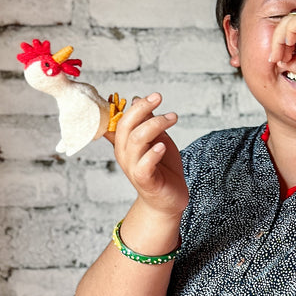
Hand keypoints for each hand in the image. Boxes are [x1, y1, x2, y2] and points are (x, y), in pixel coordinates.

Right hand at [108, 93, 188, 218]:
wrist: (168, 199)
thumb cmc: (163, 168)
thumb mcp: (157, 140)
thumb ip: (147, 123)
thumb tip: (137, 100)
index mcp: (125, 143)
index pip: (122, 119)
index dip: (136, 106)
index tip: (155, 96)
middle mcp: (125, 154)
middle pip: (127, 126)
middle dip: (143, 109)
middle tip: (160, 98)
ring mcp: (133, 168)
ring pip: (136, 141)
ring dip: (154, 125)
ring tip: (172, 118)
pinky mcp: (144, 181)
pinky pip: (144, 165)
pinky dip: (152, 154)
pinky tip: (162, 146)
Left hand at [268, 11, 295, 91]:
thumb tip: (280, 60)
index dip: (285, 43)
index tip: (281, 61)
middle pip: (292, 22)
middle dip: (279, 40)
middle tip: (276, 58)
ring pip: (290, 19)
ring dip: (280, 38)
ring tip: (279, 55)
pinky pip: (294, 20)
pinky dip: (286, 33)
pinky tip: (288, 46)